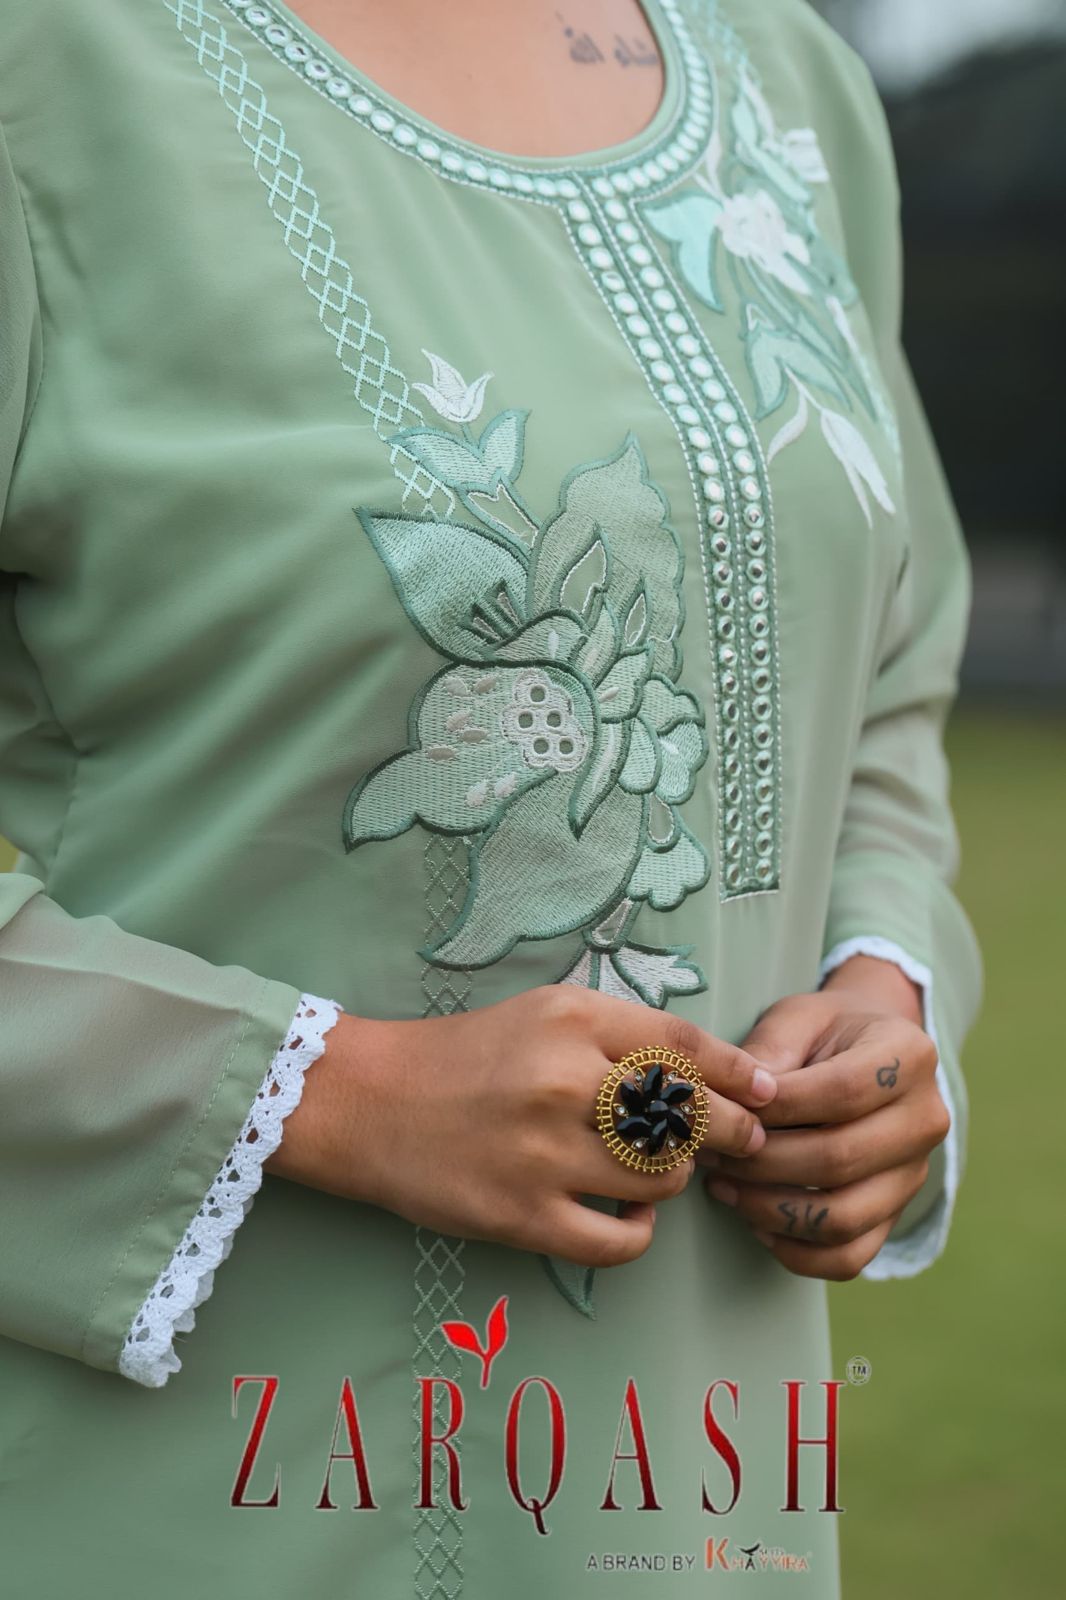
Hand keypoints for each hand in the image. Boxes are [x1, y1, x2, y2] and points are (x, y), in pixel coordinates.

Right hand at [265, 986, 778, 1269]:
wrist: (369, 1102)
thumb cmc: (467, 1054)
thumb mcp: (544, 1012)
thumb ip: (621, 1033)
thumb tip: (713, 1074)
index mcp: (570, 1020)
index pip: (684, 1046)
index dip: (739, 1075)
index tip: (767, 1095)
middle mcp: (561, 1081)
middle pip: (686, 1117)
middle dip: (725, 1135)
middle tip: (733, 1144)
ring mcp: (542, 1154)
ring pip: (662, 1180)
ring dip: (675, 1182)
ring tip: (655, 1174)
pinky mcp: (521, 1217)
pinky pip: (620, 1241)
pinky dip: (638, 1233)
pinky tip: (624, 1217)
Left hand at [700, 955, 949, 1279]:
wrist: (868, 1054)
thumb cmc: (825, 1032)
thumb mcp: (798, 1018)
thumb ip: (770, 1050)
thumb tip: (739, 1102)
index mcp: (909, 1056)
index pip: (845, 1091)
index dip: (780, 1106)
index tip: (730, 1107)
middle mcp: (926, 1120)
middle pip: (841, 1158)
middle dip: (762, 1161)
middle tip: (712, 1152)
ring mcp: (914, 1175)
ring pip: (843, 1217)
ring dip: (770, 1209)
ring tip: (723, 1186)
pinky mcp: (894, 1215)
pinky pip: (849, 1256)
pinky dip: (796, 1251)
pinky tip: (755, 1221)